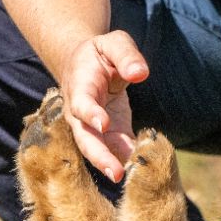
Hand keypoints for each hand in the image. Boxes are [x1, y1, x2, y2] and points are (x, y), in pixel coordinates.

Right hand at [60, 30, 148, 182]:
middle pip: (85, 138)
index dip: (91, 114)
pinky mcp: (108, 136)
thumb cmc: (100, 54)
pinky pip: (116, 151)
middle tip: (115, 173)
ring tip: (128, 178)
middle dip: (99, 156)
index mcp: (80, 86)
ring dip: (112, 165)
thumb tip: (141, 73)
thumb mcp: (113, 43)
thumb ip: (126, 55)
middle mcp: (80, 113)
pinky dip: (126, 160)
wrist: (86, 67)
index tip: (103, 124)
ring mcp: (92, 128)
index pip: (82, 103)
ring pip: (98, 150)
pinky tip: (139, 168)